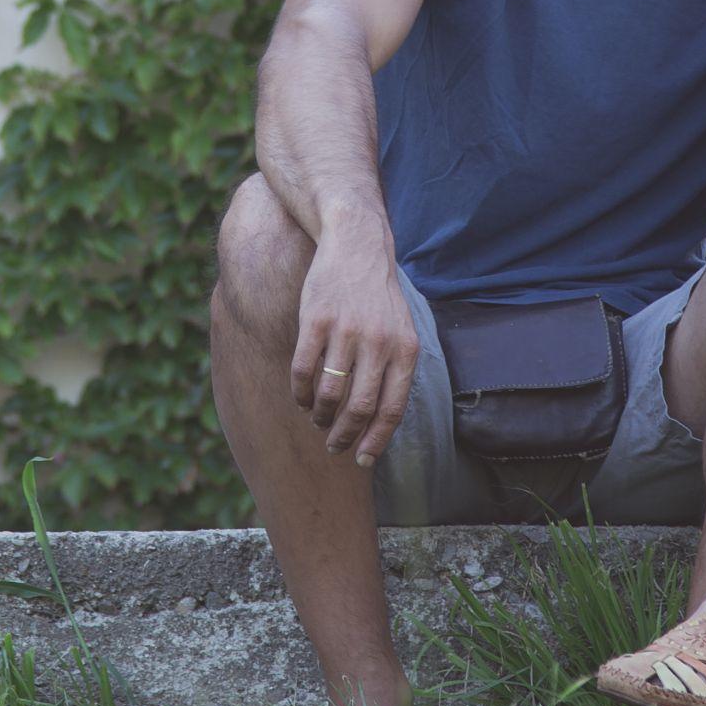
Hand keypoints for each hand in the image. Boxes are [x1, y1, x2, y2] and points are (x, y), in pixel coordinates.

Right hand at [289, 220, 419, 466]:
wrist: (356, 245)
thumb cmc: (378, 297)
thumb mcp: (401, 329)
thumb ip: (396, 370)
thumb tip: (380, 422)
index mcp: (405, 350)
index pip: (392, 409)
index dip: (376, 441)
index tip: (362, 460)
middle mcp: (378, 342)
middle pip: (359, 408)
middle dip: (344, 436)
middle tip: (334, 446)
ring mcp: (346, 331)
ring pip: (329, 393)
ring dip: (320, 416)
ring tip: (317, 420)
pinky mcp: (315, 320)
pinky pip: (303, 370)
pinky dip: (300, 393)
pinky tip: (301, 398)